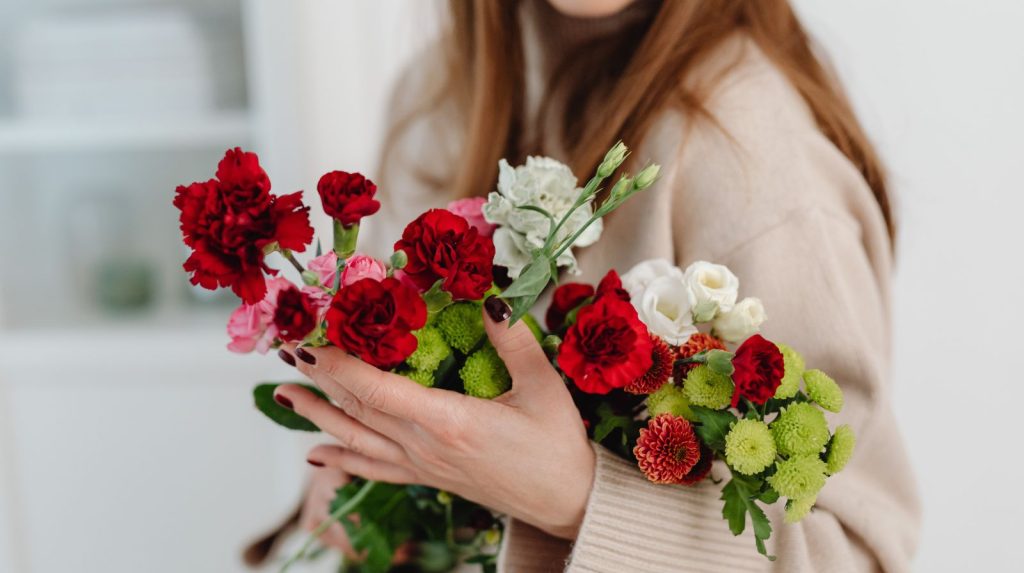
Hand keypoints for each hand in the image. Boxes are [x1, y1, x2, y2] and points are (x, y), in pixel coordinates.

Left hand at [274, 298, 595, 538]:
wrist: (568, 503)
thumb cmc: (558, 446)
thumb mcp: (544, 386)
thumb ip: (513, 341)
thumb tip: (491, 297)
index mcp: (449, 422)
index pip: (377, 389)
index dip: (339, 364)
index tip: (309, 340)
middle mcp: (425, 447)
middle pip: (357, 409)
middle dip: (318, 377)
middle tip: (285, 349)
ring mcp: (423, 466)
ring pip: (357, 439)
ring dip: (316, 416)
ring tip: (282, 394)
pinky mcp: (428, 478)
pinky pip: (374, 470)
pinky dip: (342, 460)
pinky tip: (315, 456)